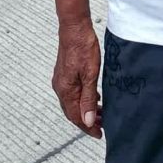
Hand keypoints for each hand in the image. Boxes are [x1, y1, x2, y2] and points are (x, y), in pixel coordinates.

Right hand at [52, 19, 101, 138]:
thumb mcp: (90, 74)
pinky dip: (83, 99)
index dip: (87, 127)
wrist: (74, 28)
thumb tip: (87, 121)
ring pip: (73, 102)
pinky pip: (73, 93)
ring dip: (85, 110)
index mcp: (65, 91)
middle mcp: (60, 88)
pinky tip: (94, 97)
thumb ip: (88, 98)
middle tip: (102, 126)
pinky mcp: (64, 74)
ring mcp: (61, 81)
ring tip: (100, 114)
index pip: (76, 117)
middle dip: (87, 121)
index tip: (99, 134)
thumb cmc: (83, 47)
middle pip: (73, 112)